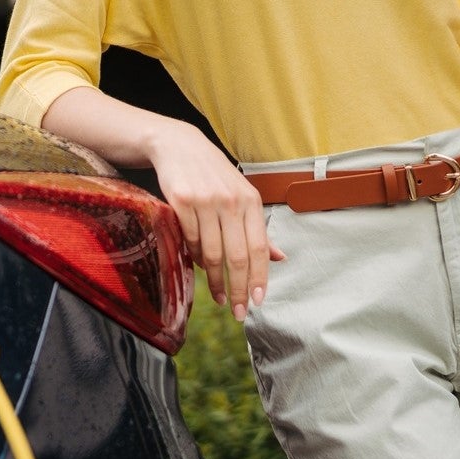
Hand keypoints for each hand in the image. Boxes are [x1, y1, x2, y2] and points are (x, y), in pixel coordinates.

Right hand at [145, 125, 285, 321]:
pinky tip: (197, 268)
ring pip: (211, 253)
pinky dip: (193, 258)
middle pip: (237, 256)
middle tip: (237, 311)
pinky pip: (189, 240)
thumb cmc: (213, 175)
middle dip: (238, 289)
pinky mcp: (181, 202)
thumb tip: (281, 258)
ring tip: (219, 297)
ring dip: (215, 280)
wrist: (178, 146)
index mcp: (251, 201)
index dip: (259, 278)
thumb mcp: (242, 196)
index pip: (259, 248)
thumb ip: (259, 229)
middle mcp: (231, 201)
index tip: (257, 301)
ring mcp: (205, 202)